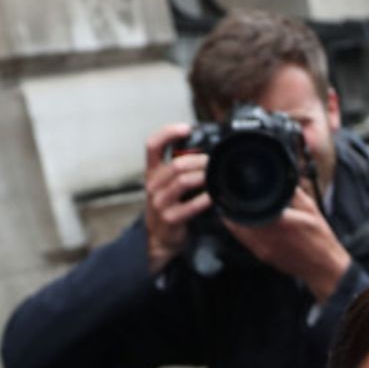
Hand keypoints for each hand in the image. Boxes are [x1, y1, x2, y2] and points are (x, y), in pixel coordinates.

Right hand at [143, 123, 212, 274]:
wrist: (160, 239)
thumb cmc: (169, 207)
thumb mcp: (167, 184)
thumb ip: (179, 167)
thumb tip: (204, 150)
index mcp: (152, 172)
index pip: (152, 145)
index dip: (168, 132)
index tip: (186, 128)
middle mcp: (152, 185)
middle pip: (176, 164)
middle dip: (199, 160)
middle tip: (214, 161)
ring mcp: (160, 202)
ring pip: (183, 181)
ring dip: (204, 176)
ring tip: (216, 175)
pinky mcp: (170, 218)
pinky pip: (191, 205)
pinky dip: (206, 199)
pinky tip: (215, 196)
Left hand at [225, 186, 351, 302]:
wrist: (323, 267)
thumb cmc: (320, 239)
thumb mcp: (310, 208)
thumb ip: (293, 193)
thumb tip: (283, 178)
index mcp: (280, 222)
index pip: (248, 209)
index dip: (237, 199)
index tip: (236, 191)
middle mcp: (268, 237)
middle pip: (238, 221)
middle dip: (234, 209)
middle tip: (234, 199)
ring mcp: (263, 249)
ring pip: (238, 232)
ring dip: (236, 221)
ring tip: (238, 210)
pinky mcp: (263, 256)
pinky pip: (245, 241)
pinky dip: (242, 231)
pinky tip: (248, 224)